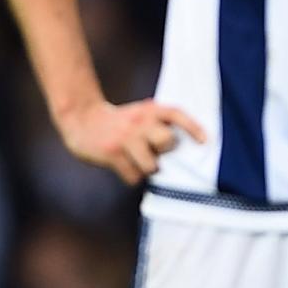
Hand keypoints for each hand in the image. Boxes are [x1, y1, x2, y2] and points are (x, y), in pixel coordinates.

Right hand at [57, 96, 206, 183]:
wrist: (82, 120)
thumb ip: (158, 124)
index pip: (176, 114)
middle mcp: (139, 122)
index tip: (204, 141)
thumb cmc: (119, 123)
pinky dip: (131, 177)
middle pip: (167, 142)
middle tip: (153, 151)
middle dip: (164, 152)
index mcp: (149, 110)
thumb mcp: (140, 114)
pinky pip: (133, 176)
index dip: (193, 127)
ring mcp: (125, 138)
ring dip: (147, 169)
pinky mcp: (112, 153)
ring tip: (137, 161)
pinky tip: (123, 166)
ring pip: (151, 165)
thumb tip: (183, 148)